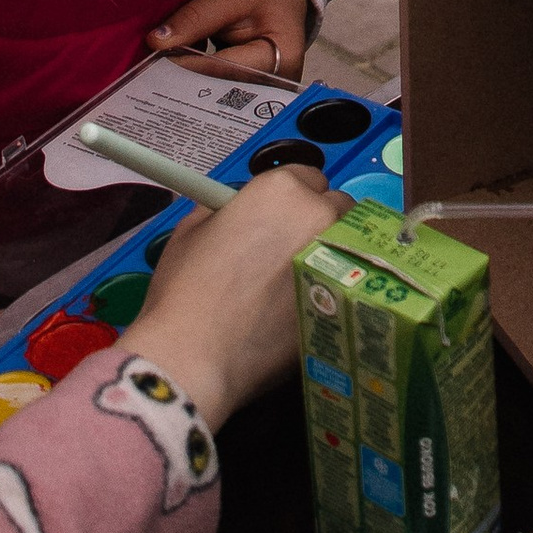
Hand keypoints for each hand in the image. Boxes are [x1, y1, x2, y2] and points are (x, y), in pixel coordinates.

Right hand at [130, 166, 339, 431]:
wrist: (195, 356)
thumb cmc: (185, 289)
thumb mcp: (192, 231)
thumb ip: (224, 209)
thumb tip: (236, 211)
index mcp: (281, 188)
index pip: (308, 177)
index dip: (292, 198)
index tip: (278, 219)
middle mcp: (317, 214)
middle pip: (337, 207)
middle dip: (319, 221)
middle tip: (290, 249)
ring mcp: (334, 258)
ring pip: (347, 246)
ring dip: (330, 254)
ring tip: (299, 282)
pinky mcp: (341, 300)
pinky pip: (344, 285)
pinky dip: (331, 292)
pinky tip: (302, 312)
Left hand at [147, 0, 314, 84]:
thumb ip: (196, 17)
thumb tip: (157, 42)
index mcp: (280, 60)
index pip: (224, 70)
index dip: (186, 68)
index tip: (151, 66)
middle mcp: (275, 83)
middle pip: (220, 88)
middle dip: (183, 80)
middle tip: (146, 74)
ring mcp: (262, 89)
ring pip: (215, 91)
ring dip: (186, 80)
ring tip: (155, 73)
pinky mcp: (248, 87)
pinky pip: (216, 86)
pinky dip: (195, 76)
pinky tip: (173, 69)